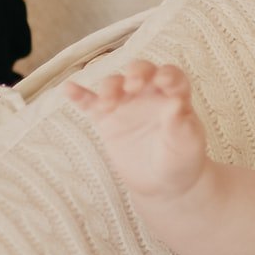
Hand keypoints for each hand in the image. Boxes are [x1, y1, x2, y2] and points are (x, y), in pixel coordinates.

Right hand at [65, 61, 209, 198]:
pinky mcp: (106, 118)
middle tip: (132, 85)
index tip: (162, 81)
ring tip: (107, 103)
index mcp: (174, 94)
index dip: (167, 75)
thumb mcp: (186, 143)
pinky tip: (68, 88)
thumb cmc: (181, 159)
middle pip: (140, 71)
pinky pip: (90, 103)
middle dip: (135, 72)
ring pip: (114, 84)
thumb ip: (180, 123)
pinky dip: (78, 95)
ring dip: (109, 87)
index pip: (171, 76)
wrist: (162, 183)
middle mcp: (149, 93)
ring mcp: (125, 103)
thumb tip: (176, 102)